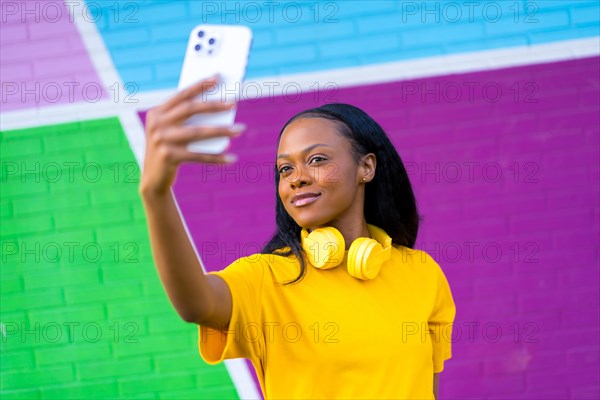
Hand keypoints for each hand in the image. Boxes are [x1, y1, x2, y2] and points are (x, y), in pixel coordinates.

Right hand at [139, 76, 244, 195]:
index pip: (181, 95)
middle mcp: (157, 124)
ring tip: (240, 129)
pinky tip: (231, 157)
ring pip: (198, 132)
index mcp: (156, 113)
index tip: (217, 78)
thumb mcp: (172, 132)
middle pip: (190, 110)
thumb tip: (221, 111)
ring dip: (222, 130)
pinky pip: (199, 155)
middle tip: (234, 103)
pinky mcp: (169, 157)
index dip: (200, 86)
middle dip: (214, 105)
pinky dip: (217, 157)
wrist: (153, 179)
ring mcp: (162, 141)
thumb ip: (189, 121)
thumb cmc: (169, 150)